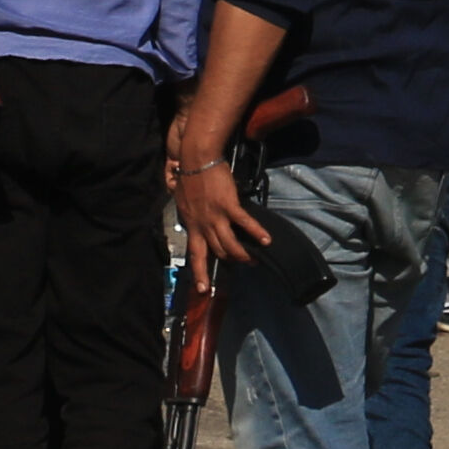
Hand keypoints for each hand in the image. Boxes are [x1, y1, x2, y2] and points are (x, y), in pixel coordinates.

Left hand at [167, 124, 265, 281]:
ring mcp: (215, 216)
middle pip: (216, 251)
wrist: (196, 159)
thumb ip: (187, 209)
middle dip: (229, 261)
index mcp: (191, 224)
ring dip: (242, 254)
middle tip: (242, 265)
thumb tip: (188, 215)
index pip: (195, 253)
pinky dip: (256, 232)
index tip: (202, 289)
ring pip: (229, 244)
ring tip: (253, 259)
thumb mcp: (181, 197)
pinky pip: (243, 223)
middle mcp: (202, 224)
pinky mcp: (228, 205)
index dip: (199, 273)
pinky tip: (266, 241)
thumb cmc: (188, 175)